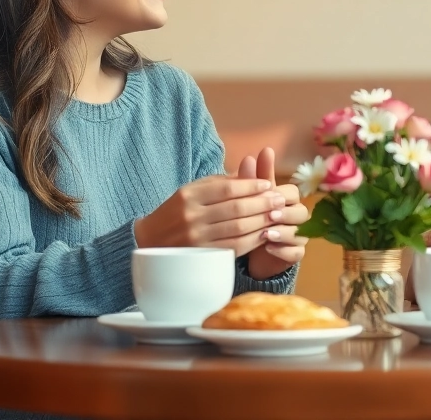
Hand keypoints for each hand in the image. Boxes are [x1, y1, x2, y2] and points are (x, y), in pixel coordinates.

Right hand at [134, 175, 282, 255]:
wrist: (149, 242)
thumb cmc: (176, 212)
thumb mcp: (192, 191)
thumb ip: (219, 183)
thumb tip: (250, 174)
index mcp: (189, 195)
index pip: (227, 188)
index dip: (251, 185)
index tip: (268, 183)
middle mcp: (191, 216)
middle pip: (236, 208)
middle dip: (262, 203)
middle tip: (280, 199)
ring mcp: (196, 238)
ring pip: (238, 228)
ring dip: (262, 221)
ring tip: (277, 214)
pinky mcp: (202, 256)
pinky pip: (233, 247)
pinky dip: (253, 240)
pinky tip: (265, 233)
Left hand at [235, 147, 308, 279]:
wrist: (253, 249)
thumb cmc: (253, 218)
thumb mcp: (250, 198)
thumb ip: (252, 179)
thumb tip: (249, 157)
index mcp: (288, 199)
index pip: (292, 193)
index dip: (280, 194)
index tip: (267, 195)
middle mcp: (297, 216)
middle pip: (301, 212)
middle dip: (285, 214)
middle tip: (270, 216)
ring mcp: (299, 236)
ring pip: (300, 233)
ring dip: (283, 233)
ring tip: (265, 234)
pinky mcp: (295, 254)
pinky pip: (296, 252)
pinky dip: (283, 250)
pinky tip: (269, 248)